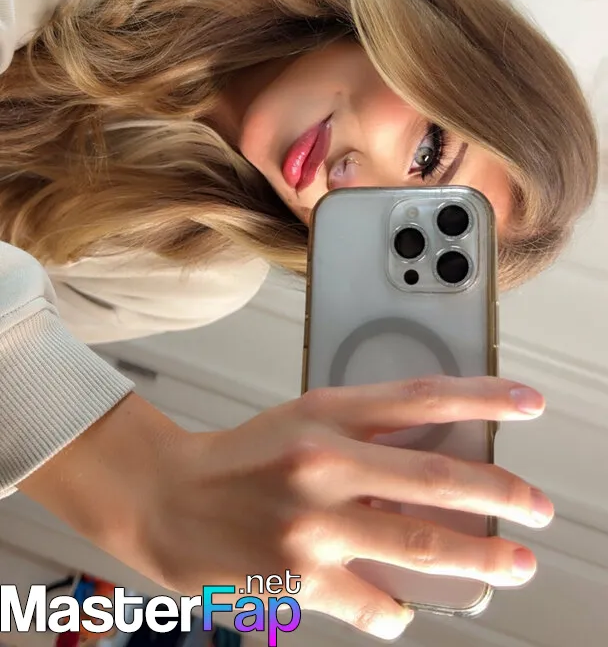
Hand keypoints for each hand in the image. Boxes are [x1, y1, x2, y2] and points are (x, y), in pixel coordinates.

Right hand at [21, 376, 551, 641]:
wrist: (167, 498)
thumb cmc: (241, 457)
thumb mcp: (305, 420)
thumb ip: (370, 430)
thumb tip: (443, 448)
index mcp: (328, 415)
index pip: (423, 398)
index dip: (485, 398)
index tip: (529, 404)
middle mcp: (324, 463)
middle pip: (438, 479)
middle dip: (503, 497)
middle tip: (537, 510)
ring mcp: (314, 525)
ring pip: (421, 547)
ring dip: (480, 560)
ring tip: (510, 565)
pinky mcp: (301, 580)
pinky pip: (376, 604)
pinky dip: (400, 610)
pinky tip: (404, 608)